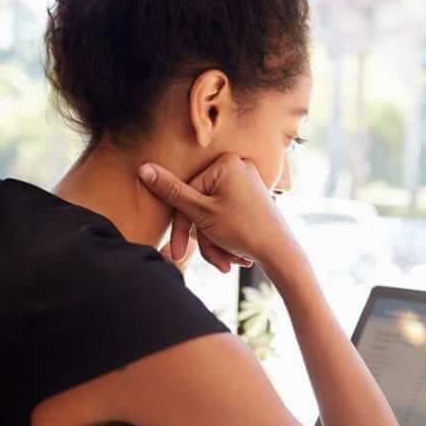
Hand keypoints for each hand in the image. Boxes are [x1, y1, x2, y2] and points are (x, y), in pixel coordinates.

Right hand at [138, 153, 295, 272]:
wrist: (282, 253)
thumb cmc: (244, 230)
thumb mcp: (202, 213)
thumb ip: (172, 192)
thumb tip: (144, 168)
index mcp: (226, 163)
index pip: (187, 193)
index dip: (182, 226)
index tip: (179, 252)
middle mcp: (238, 167)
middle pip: (201, 205)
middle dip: (206, 238)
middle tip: (217, 262)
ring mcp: (247, 183)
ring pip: (214, 215)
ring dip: (217, 243)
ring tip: (230, 263)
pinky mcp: (253, 199)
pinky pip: (229, 217)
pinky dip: (228, 237)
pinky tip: (238, 256)